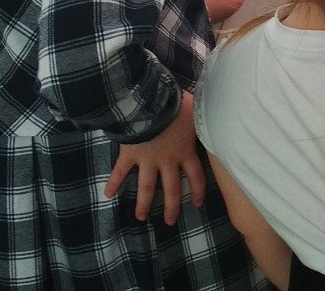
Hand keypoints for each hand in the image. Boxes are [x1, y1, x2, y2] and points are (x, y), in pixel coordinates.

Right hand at [105, 92, 205, 224]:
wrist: (150, 103)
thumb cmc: (177, 105)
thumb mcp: (197, 111)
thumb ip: (203, 118)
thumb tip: (217, 113)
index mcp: (185, 151)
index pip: (196, 177)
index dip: (197, 191)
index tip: (196, 204)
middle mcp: (167, 160)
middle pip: (171, 189)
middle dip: (171, 207)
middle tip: (170, 221)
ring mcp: (147, 159)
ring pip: (146, 187)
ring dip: (143, 203)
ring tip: (141, 217)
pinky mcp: (129, 154)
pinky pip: (120, 171)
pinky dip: (113, 182)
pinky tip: (107, 195)